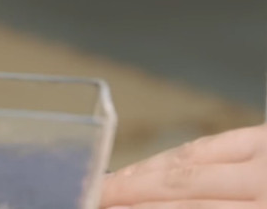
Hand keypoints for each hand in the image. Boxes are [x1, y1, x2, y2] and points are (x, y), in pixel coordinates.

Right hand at [101, 124, 266, 207]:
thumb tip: (143, 206)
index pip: (189, 208)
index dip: (141, 208)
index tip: (107, 208)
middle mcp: (265, 181)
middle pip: (182, 183)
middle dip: (130, 190)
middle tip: (95, 195)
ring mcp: (266, 155)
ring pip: (189, 159)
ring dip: (142, 172)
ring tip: (110, 184)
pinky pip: (210, 143)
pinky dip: (173, 156)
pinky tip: (147, 168)